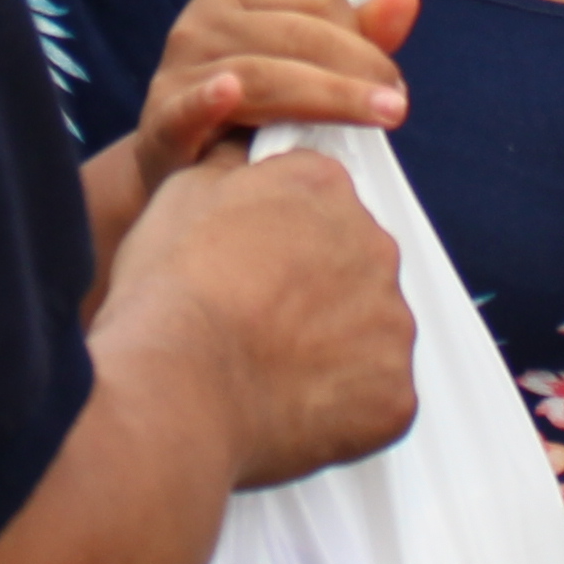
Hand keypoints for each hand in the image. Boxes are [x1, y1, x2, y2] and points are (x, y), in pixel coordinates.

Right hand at [112, 139, 419, 488]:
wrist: (178, 383)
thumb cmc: (170, 291)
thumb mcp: (182, 192)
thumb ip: (230, 169)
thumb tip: (239, 154)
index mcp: (323, 189)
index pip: (323, 202)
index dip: (285, 238)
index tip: (257, 265)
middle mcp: (373, 246)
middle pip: (356, 266)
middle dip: (318, 292)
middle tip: (260, 324)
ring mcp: (390, 323)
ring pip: (371, 334)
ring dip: (335, 350)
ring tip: (269, 373)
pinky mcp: (394, 393)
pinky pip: (377, 400)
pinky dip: (343, 409)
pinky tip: (291, 408)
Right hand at [131, 0, 414, 184]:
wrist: (183, 174)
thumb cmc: (253, 113)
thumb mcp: (304, 65)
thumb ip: (358, 32)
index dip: (360, 31)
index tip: (387, 76)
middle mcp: (201, 21)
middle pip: (297, 34)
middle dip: (357, 67)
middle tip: (397, 105)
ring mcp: (177, 70)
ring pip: (264, 74)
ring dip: (330, 95)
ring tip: (379, 116)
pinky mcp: (161, 122)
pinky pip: (188, 107)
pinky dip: (209, 99)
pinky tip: (229, 94)